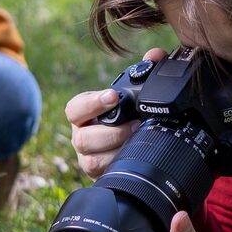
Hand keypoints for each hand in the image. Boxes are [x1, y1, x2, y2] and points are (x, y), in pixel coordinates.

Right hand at [66, 47, 166, 178]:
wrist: (138, 145)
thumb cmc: (131, 115)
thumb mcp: (137, 92)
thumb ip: (147, 69)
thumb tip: (156, 55)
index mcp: (84, 113)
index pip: (75, 108)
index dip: (92, 103)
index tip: (113, 96)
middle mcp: (82, 136)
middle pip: (83, 138)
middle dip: (111, 133)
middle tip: (135, 125)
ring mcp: (88, 158)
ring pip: (92, 160)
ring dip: (117, 151)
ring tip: (137, 141)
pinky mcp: (98, 176)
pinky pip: (103, 176)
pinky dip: (119, 167)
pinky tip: (135, 159)